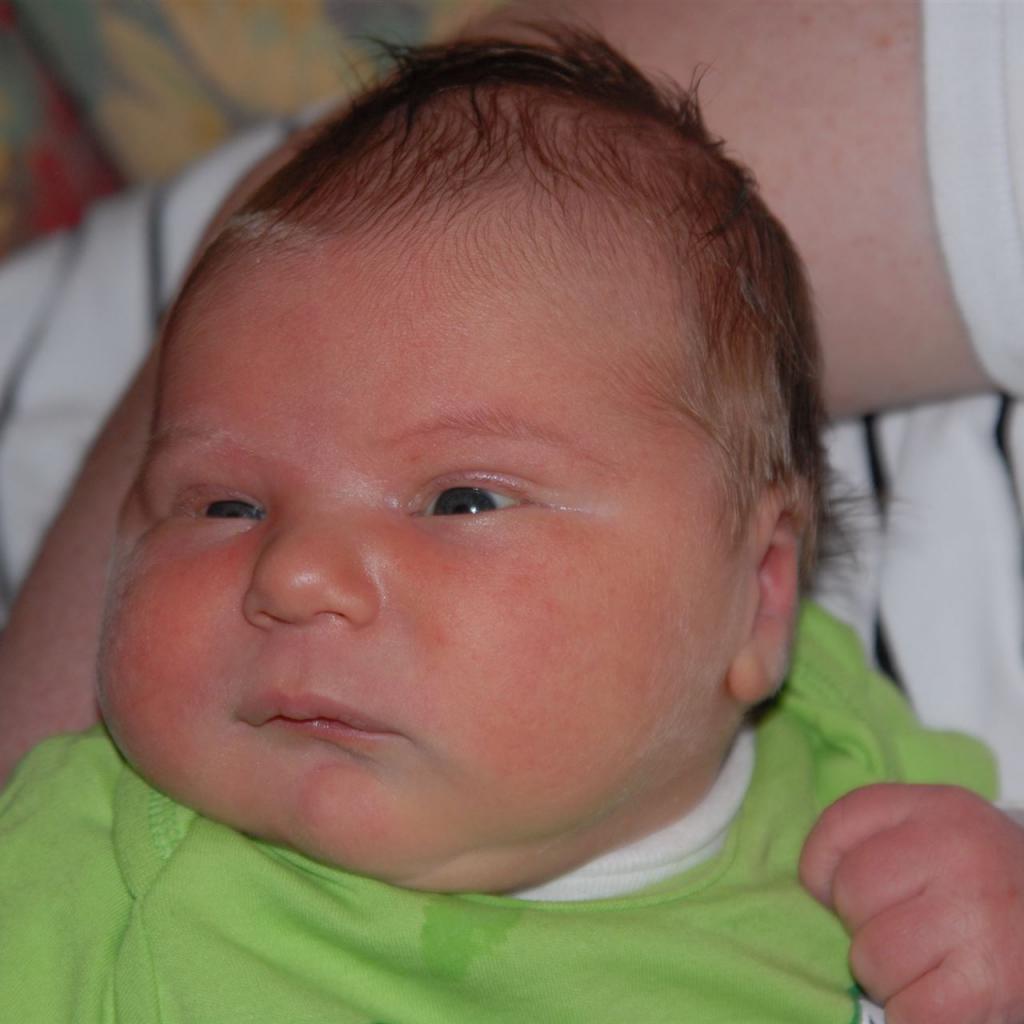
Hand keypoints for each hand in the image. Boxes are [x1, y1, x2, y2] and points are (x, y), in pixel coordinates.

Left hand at [800, 784, 1023, 1023]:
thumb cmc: (988, 887)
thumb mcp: (943, 835)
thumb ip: (883, 841)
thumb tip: (817, 889)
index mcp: (939, 808)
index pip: (840, 823)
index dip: (822, 866)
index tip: (838, 892)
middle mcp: (958, 852)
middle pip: (851, 891)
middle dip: (861, 925)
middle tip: (900, 935)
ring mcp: (976, 916)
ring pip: (872, 956)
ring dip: (886, 977)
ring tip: (923, 969)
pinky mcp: (989, 983)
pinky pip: (911, 1011)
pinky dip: (911, 1016)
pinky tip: (935, 1001)